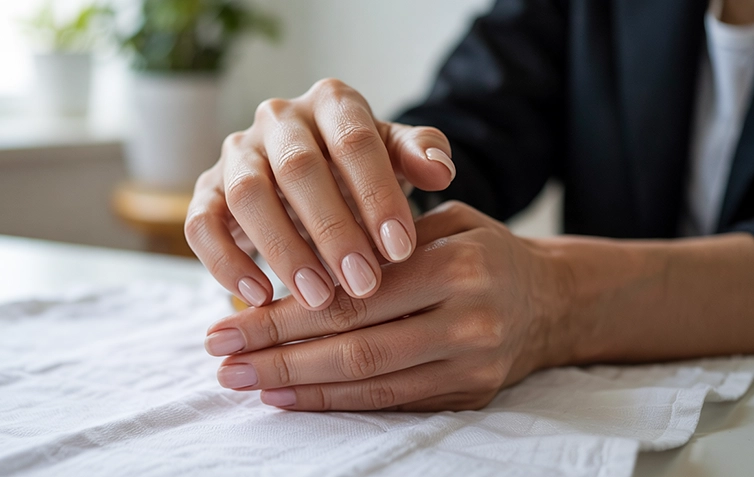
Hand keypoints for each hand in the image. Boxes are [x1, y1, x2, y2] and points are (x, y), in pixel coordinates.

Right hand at [185, 78, 455, 310]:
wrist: (308, 177)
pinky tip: (260, 297)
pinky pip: (202, 224)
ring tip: (318, 299)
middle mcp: (278, 120)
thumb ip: (420, 155)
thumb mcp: (395, 156)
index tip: (401, 250)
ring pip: (248, 195)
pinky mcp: (206, 192)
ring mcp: (236, 153)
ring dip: (283, 250)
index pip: (354, 140)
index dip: (377, 195)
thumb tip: (441, 171)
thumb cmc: (359, 169)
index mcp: (331, 102)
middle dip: (334, 230)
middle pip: (299, 169)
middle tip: (364, 284)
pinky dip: (225, 262)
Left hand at [203, 202, 567, 410]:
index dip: (284, 312)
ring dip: (295, 384)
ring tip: (241, 380)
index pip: (353, 293)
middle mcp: (467, 318)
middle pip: (353, 343)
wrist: (554, 301)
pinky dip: (334, 401)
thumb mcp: (444, 223)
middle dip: (276, 353)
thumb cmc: (484, 252)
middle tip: (219, 358)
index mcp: (456, 264)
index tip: (228, 319)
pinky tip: (289, 397)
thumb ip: (378, 241)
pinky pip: (390, 403)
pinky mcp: (468, 395)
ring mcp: (470, 364)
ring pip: (367, 380)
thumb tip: (292, 269)